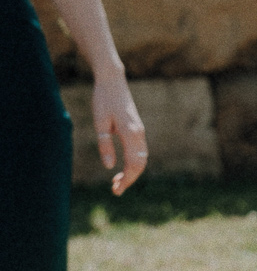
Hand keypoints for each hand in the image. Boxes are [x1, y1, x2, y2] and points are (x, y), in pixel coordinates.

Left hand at [91, 66, 146, 194]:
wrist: (113, 80)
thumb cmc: (104, 99)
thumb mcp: (100, 122)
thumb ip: (105, 144)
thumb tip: (109, 166)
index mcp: (130, 133)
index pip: (133, 164)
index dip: (126, 179)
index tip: (116, 190)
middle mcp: (139, 134)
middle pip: (140, 165)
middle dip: (129, 179)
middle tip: (115, 190)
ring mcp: (140, 132)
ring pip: (141, 159)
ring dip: (131, 173)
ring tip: (116, 181)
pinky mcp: (137, 130)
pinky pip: (139, 152)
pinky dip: (133, 164)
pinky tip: (122, 168)